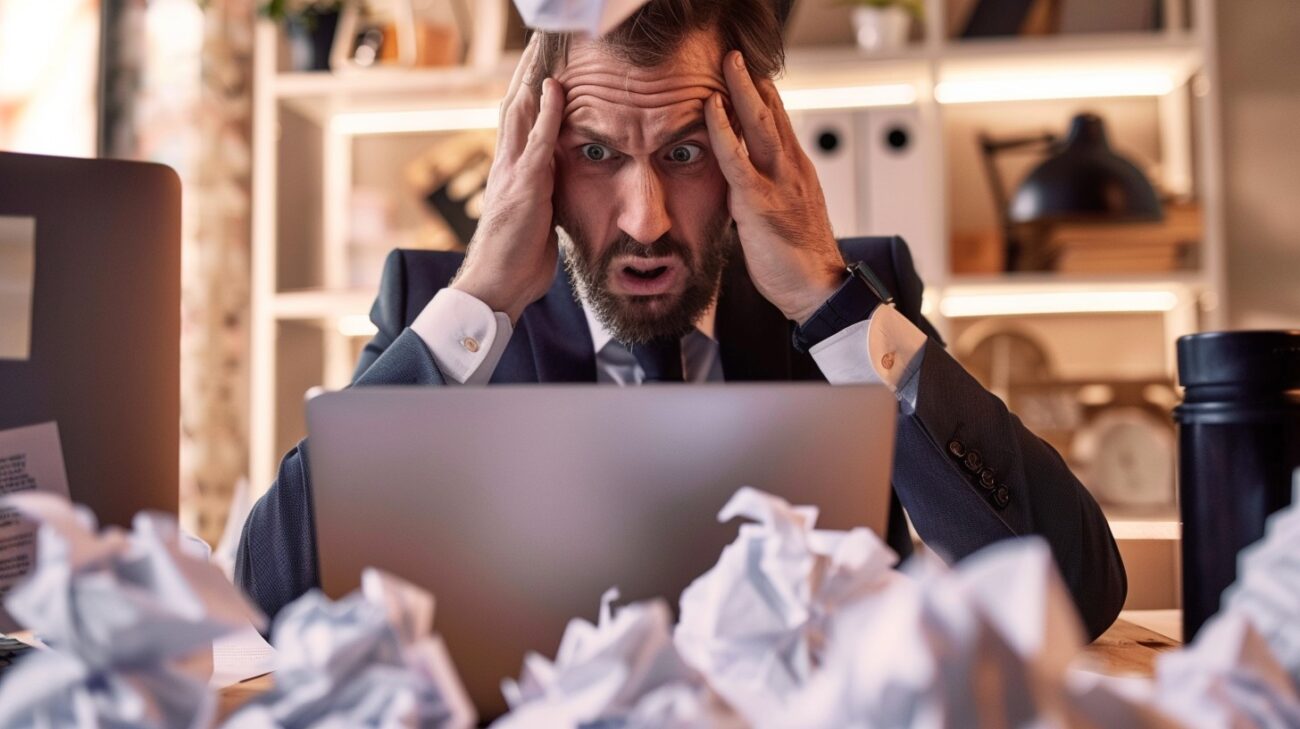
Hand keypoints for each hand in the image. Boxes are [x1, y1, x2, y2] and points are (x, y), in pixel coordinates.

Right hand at [451, 40, 563, 323]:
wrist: (496, 286)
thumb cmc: (518, 261)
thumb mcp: (538, 219)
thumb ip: (546, 195)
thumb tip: (561, 187)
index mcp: (510, 172)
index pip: (519, 120)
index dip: (530, 90)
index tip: (542, 63)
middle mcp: (505, 164)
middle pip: (515, 104)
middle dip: (527, 70)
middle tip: (540, 40)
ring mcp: (512, 173)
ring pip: (521, 111)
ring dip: (533, 76)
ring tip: (543, 46)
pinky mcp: (524, 187)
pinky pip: (538, 140)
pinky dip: (549, 111)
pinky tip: (557, 87)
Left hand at [704, 51, 845, 324]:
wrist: (817, 290)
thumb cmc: (798, 261)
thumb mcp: (781, 216)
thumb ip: (763, 193)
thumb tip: (738, 187)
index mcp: (796, 170)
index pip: (778, 122)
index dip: (763, 94)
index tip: (748, 70)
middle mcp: (791, 168)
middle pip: (771, 112)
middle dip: (753, 79)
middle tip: (736, 52)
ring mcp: (778, 182)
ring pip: (758, 123)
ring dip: (741, 88)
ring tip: (727, 61)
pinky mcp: (760, 202)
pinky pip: (737, 158)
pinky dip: (722, 129)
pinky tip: (711, 107)